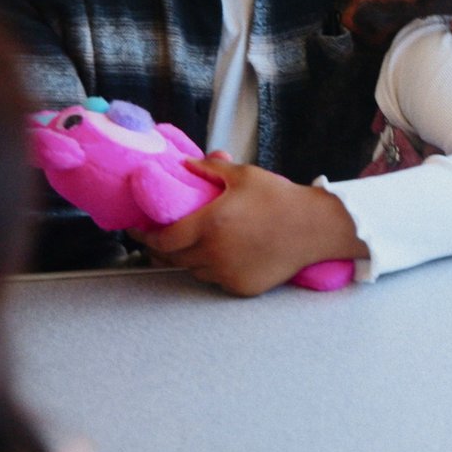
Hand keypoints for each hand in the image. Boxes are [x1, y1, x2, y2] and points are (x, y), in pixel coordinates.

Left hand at [133, 159, 364, 295]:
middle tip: (157, 237)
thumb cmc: (280, 198)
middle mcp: (215, 253)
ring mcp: (228, 273)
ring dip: (187, 259)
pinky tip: (221, 255)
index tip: (135, 229)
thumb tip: (184, 163)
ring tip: (192, 244)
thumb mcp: (243, 175)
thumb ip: (209, 168)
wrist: (315, 227)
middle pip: (172, 259)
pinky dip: (212, 269)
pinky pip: (216, 280)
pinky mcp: (242, 287)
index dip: (144, 236)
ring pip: (193, 270)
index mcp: (210, 224)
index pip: (162, 239)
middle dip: (160, 249)